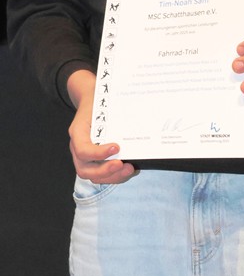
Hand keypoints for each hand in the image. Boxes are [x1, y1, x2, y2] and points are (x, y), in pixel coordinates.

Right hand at [67, 69, 135, 183]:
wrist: (91, 99)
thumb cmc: (97, 101)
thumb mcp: (101, 103)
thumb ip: (110, 115)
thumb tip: (133, 123)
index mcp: (78, 132)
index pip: (82, 150)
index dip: (98, 154)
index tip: (117, 147)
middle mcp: (77, 147)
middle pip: (84, 169)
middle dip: (105, 171)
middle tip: (124, 165)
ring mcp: (84, 156)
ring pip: (93, 175)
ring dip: (112, 176)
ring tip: (129, 169)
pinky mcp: (94, 160)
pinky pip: (101, 174)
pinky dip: (115, 175)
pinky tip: (128, 169)